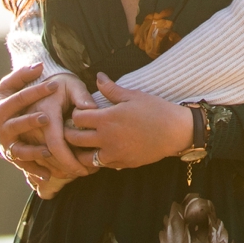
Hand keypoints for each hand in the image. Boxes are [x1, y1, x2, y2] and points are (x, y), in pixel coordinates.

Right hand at [0, 64, 97, 191]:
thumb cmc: (6, 100)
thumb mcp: (9, 85)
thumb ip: (22, 75)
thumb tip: (40, 65)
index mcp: (1, 108)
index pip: (19, 98)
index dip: (36, 91)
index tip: (54, 84)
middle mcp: (2, 129)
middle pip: (17, 125)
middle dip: (30, 121)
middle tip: (46, 118)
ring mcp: (7, 145)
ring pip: (19, 150)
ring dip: (33, 151)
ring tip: (48, 151)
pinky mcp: (13, 158)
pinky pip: (25, 166)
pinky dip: (35, 171)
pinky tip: (48, 175)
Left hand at [63, 74, 198, 171]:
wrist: (174, 132)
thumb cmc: (155, 110)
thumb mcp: (133, 95)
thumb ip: (111, 89)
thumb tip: (98, 76)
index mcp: (107, 119)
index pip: (78, 118)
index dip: (75, 114)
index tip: (78, 112)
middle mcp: (106, 139)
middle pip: (75, 139)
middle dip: (69, 133)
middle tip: (71, 129)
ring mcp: (113, 154)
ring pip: (84, 158)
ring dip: (80, 151)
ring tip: (82, 144)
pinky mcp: (122, 163)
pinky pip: (101, 165)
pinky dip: (96, 160)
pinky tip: (100, 152)